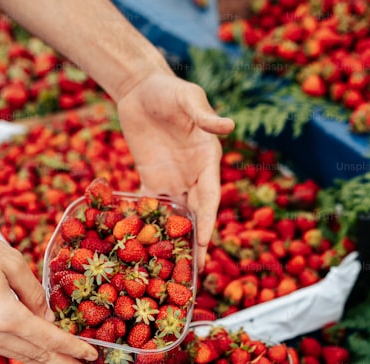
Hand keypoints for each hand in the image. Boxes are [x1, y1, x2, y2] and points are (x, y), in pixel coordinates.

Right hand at [0, 223, 98, 363]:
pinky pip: (2, 348)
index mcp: (5, 316)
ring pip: (18, 355)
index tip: (92, 356)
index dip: (72, 348)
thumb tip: (47, 317)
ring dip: (44, 363)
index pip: (48, 339)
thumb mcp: (10, 261)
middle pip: (35, 355)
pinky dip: (22, 353)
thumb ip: (33, 293)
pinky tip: (34, 355)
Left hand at [115, 73, 234, 264]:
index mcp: (208, 159)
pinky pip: (150, 205)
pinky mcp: (151, 179)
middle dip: (196, 241)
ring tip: (172, 268)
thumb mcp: (188, 97)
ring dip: (175, 239)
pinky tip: (141, 245)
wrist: (140, 87)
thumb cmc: (169, 90)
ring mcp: (173, 179)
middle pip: (197, 213)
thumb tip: (228, 126)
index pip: (210, 195)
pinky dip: (147, 224)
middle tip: (194, 270)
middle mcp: (193, 174)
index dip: (209, 219)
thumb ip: (204, 115)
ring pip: (176, 215)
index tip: (206, 241)